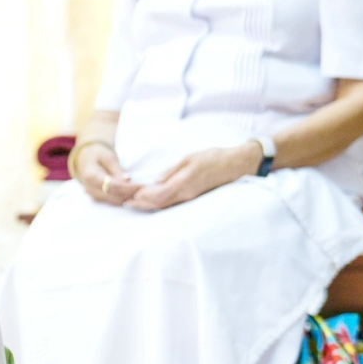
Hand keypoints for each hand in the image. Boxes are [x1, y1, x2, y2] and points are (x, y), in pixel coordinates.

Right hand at [74, 142, 141, 205]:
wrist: (85, 158)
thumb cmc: (98, 154)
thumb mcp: (108, 157)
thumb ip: (117, 169)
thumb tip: (127, 180)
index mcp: (91, 177)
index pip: (113, 186)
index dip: (129, 188)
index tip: (143, 186)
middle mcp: (90, 189)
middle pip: (114, 196)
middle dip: (131, 194)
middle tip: (147, 190)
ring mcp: (93, 195)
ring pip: (114, 201)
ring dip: (129, 198)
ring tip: (143, 192)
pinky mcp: (98, 198)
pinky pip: (113, 201)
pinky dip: (124, 198)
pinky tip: (135, 194)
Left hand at [125, 142, 259, 211]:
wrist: (239, 165)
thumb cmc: (215, 158)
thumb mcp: (190, 158)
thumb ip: (171, 171)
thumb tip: (155, 182)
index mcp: (183, 185)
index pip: (156, 196)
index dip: (141, 197)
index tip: (127, 196)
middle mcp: (186, 196)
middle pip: (158, 204)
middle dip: (140, 204)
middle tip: (124, 203)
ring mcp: (190, 199)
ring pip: (165, 206)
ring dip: (148, 205)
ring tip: (133, 203)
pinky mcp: (194, 198)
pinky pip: (173, 204)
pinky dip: (160, 203)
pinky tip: (152, 201)